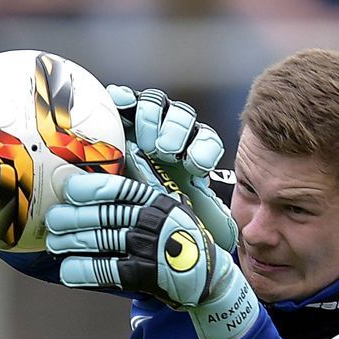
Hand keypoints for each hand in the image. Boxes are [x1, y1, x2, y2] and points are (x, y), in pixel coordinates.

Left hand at [48, 173, 257, 338]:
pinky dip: (84, 271)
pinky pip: (108, 270)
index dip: (89, 189)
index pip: (118, 190)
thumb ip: (147, 188)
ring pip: (101, 240)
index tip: (68, 191)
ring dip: (72, 242)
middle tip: (53, 221)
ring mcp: (150, 249)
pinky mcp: (146, 276)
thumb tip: (124, 157)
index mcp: (157, 201)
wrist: (210, 278)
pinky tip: (67, 271)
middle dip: (72, 218)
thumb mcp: (171, 207)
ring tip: (56, 244)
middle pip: (103, 215)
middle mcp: (153, 221)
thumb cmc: (182, 240)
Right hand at [108, 85, 237, 252]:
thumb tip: (227, 239)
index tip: (194, 166)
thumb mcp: (178, 217)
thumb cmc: (146, 212)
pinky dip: (123, 99)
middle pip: (182, 119)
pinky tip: (120, 106)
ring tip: (145, 140)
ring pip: (156, 105)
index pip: (206, 143)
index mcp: (188, 156)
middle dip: (177, 133)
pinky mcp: (117, 115)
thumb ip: (201, 222)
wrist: (112, 206)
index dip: (203, 150)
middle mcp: (168, 136)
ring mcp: (142, 122)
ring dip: (153, 119)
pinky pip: (124, 98)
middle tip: (165, 150)